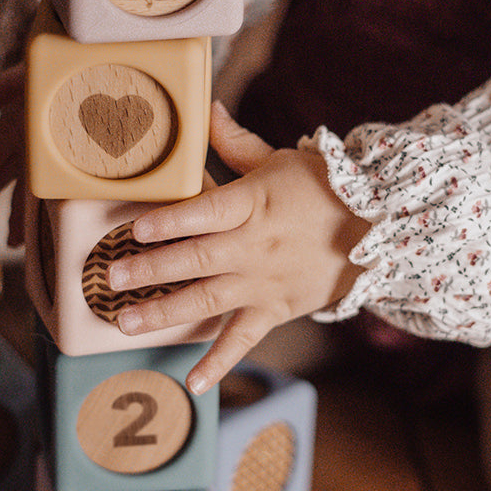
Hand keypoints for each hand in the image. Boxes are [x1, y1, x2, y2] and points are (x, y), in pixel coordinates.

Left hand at [108, 102, 371, 394]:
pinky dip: (219, 364)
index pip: (206, 212)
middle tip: (111, 278)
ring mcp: (264, 283)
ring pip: (207, 301)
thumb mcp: (279, 159)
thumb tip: (204, 106)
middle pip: (195, 260)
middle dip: (150, 269)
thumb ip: (234, 141)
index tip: (135, 228)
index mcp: (254, 204)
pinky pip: (243, 340)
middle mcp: (255, 247)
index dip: (170, 222)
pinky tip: (192, 384)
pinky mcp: (275, 310)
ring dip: (165, 312)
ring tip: (125, 322)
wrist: (379, 230)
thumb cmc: (324, 189)